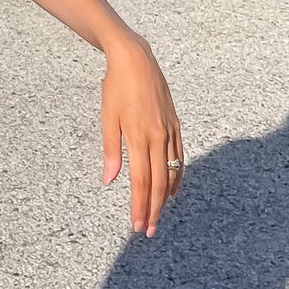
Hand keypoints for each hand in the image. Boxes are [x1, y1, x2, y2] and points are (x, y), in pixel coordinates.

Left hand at [100, 30, 183, 237]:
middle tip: (147, 229)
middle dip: (153, 209)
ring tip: (157, 215)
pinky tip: (171, 189)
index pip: (141, 181)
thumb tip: (109, 179)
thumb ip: (110, 151)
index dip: (140, 205)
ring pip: (171, 173)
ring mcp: (170, 131)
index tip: (137, 224)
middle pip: (158, 183)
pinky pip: (179, 157)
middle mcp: (158, 137)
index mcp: (139, 137)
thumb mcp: (108, 118)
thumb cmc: (116, 87)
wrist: (136, 60)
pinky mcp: (175, 125)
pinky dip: (176, 176)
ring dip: (164, 197)